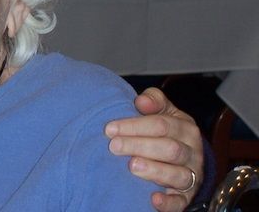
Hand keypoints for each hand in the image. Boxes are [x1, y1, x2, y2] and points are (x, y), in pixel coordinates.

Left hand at [105, 87, 203, 211]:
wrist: (184, 154)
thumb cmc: (165, 129)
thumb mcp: (162, 110)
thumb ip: (153, 100)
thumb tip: (141, 101)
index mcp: (185, 128)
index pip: (161, 125)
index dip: (134, 126)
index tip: (110, 129)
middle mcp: (192, 152)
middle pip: (169, 149)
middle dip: (139, 146)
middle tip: (114, 147)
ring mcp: (192, 175)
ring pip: (178, 174)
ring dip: (154, 171)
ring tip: (132, 166)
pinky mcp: (187, 196)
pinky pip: (181, 201)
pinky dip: (169, 203)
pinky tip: (154, 200)